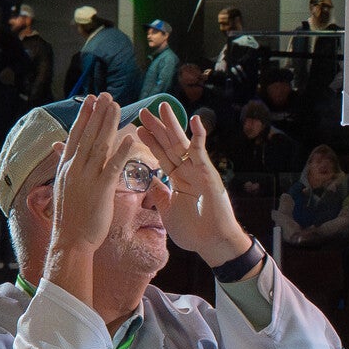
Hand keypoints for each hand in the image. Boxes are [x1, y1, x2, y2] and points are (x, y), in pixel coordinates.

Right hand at [47, 94, 131, 263]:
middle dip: (97, 114)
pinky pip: (112, 167)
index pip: (75, 136)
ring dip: (108, 125)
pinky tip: (128, 138)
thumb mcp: (65, 187)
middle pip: (87, 135)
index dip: (84, 117)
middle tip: (106, 95)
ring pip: (99, 145)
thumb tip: (64, 152)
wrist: (70, 239)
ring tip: (116, 106)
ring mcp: (86, 178)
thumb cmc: (70, 217)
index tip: (91, 100)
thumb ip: (68, 168)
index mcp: (66, 167)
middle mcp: (74, 168)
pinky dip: (120, 151)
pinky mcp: (100, 190)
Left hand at [136, 105, 250, 266]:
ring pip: (182, 143)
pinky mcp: (208, 173)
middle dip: (156, 128)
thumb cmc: (194, 231)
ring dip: (172, 125)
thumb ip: (160, 195)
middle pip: (169, 144)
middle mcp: (187, 171)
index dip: (149, 142)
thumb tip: (152, 182)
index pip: (160, 155)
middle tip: (143, 111)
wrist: (211, 242)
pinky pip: (202, 152)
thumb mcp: (168, 211)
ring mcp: (198, 170)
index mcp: (178, 179)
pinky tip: (195, 120)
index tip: (136, 128)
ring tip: (162, 106)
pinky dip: (199, 136)